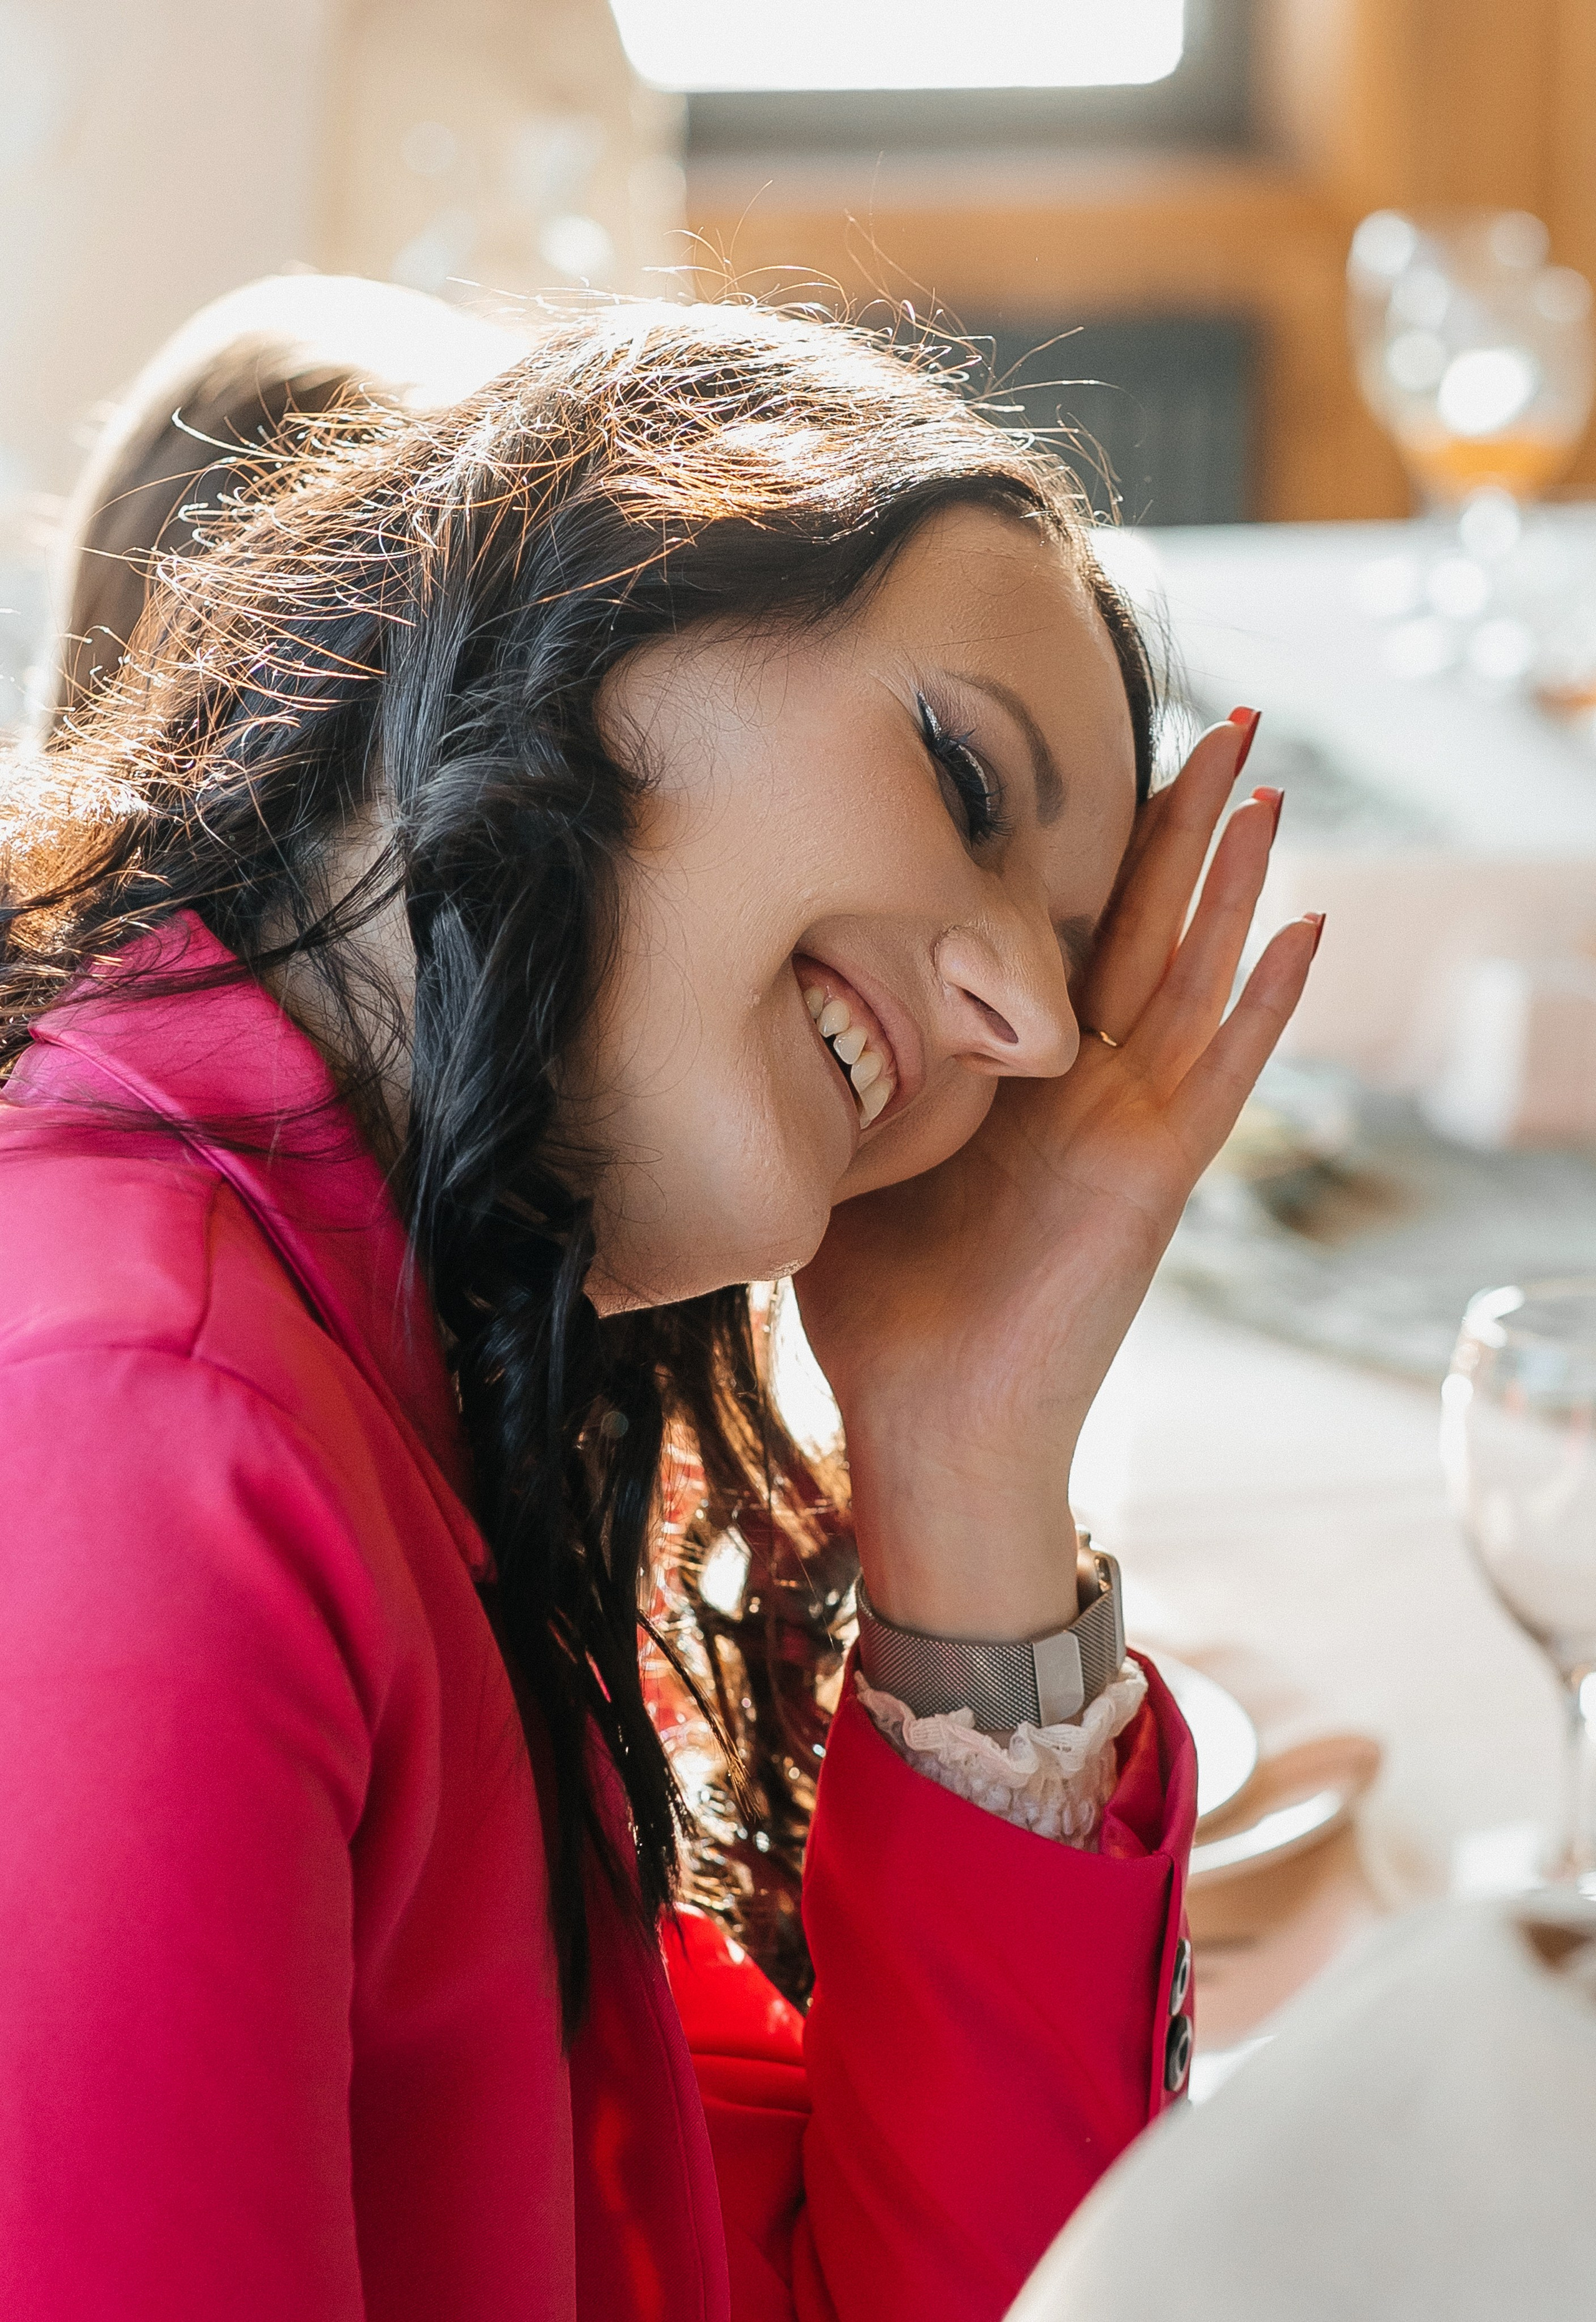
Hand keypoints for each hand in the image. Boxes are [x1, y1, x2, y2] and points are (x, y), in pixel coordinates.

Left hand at [794, 716, 1318, 1640]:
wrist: (926, 1428)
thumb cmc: (885, 1312)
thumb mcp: (845, 1163)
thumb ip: (834, 1084)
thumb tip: (751, 1009)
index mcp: (1020, 1080)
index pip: (1065, 938)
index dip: (1089, 848)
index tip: (1096, 752)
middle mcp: (1088, 1089)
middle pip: (1146, 927)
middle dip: (1182, 823)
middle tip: (1224, 722)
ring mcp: (1130, 1127)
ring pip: (1194, 974)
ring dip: (1230, 877)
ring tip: (1261, 779)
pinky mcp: (1154, 1176)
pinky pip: (1223, 1072)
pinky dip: (1268, 1001)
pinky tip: (1304, 925)